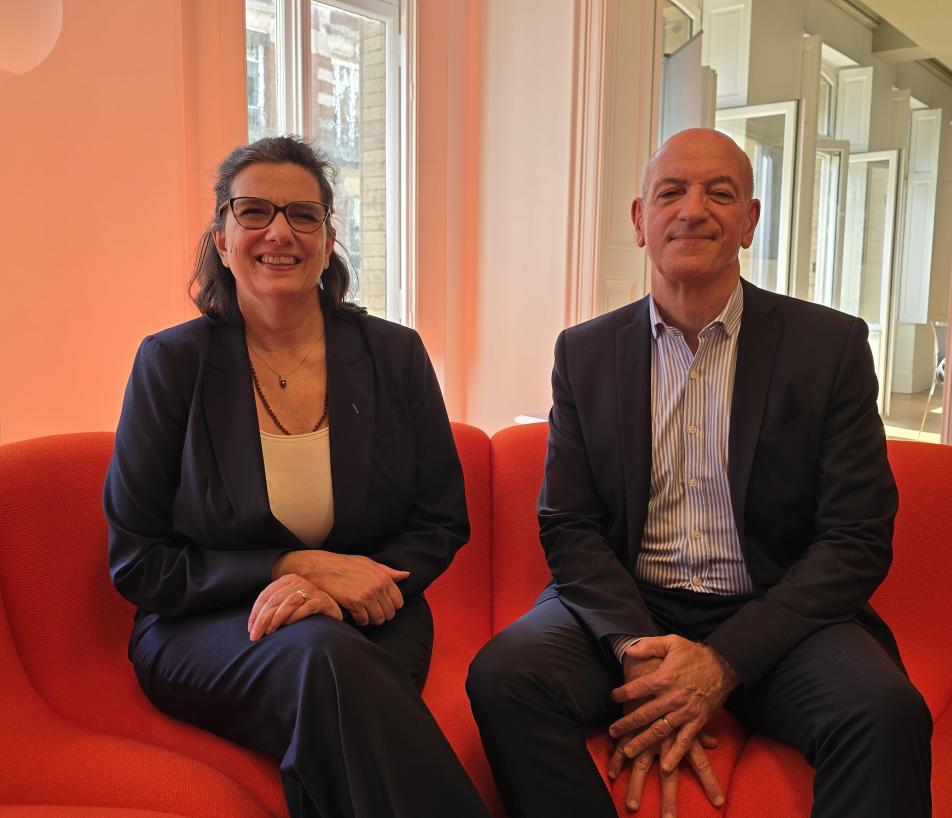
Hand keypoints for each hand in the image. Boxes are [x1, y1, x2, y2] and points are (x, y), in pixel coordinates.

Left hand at [248, 573, 341, 640]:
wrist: (331, 610)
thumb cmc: (305, 608)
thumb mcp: (288, 602)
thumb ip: (274, 606)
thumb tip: (253, 624)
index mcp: (287, 580)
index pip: (266, 595)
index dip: (255, 613)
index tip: (250, 629)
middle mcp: (299, 582)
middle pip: (275, 600)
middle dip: (262, 619)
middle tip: (256, 636)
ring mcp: (311, 590)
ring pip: (289, 602)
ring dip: (276, 618)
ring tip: (270, 632)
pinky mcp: (322, 600)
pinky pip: (305, 608)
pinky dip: (294, 617)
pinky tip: (288, 625)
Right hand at [272, 550, 409, 625]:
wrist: (321, 567)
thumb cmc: (345, 564)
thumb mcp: (368, 563)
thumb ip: (388, 571)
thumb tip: (406, 575)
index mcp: (383, 577)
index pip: (398, 601)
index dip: (391, 607)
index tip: (383, 606)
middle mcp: (378, 587)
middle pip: (389, 613)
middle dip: (382, 615)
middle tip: (372, 612)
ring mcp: (366, 596)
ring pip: (378, 619)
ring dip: (372, 620)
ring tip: (365, 615)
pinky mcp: (354, 604)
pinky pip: (364, 620)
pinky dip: (360, 621)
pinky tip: (355, 615)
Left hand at [608, 652, 723, 812]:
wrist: (724, 664)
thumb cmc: (694, 653)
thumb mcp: (671, 642)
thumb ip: (648, 646)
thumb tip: (628, 651)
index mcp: (663, 678)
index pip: (636, 688)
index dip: (621, 693)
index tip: (612, 696)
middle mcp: (671, 697)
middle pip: (643, 714)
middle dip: (625, 724)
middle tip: (612, 732)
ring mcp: (685, 711)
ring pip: (659, 731)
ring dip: (642, 742)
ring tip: (627, 752)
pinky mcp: (698, 721)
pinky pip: (685, 741)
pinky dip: (675, 754)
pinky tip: (666, 766)